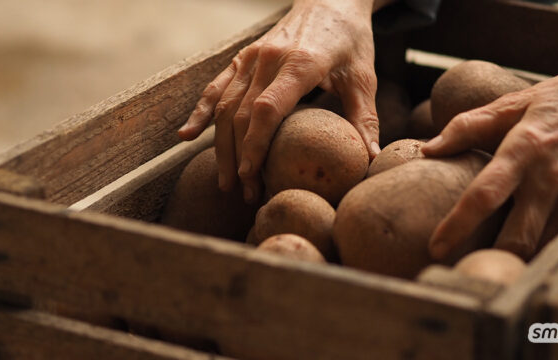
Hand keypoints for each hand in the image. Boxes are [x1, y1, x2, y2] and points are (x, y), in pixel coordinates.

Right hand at [178, 0, 381, 202]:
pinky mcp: (244, 57)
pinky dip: (201, 112)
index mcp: (299, 63)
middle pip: (240, 114)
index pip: (266, 109)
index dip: (254, 144)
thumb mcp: (363, 78)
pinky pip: (217, 86)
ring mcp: (252, 57)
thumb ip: (364, 118)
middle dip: (239, 158)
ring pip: (224, 105)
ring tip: (226, 182)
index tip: (251, 176)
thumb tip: (370, 159)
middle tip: (244, 193)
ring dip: (221, 146)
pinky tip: (187, 135)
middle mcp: (268, 59)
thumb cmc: (350, 40)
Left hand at [422, 51, 557, 260]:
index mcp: (523, 149)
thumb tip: (427, 150)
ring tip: (483, 262)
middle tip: (459, 267)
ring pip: (539, 247)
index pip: (485, 196)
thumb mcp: (510, 103)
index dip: (458, 225)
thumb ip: (464, 127)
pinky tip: (515, 248)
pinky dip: (535, 249)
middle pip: (517, 239)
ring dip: (512, 259)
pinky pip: (557, 239)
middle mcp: (549, 179)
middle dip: (488, 259)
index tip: (436, 247)